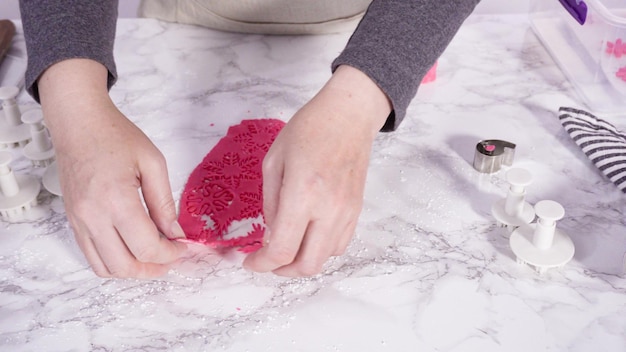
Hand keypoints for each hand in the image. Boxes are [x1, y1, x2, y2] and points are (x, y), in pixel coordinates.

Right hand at [39, 59, 186, 277]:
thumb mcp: (152, 163)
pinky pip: (91, 257)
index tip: (183, 247)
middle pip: (125, 265)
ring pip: (105, 268)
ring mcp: (78, 221)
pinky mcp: (72, 221)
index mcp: (115, 200)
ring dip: (132, 270)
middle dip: (154, 268)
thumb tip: (175, 233)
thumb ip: (165, 202)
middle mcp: (92, 216)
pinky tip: (132, 251)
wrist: (78, 123)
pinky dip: (114, 262)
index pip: (146, 246)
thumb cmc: (115, 135)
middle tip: (172, 258)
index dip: (170, 253)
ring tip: (154, 259)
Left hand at [243, 65, 391, 275]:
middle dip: (281, 271)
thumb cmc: (308, 129)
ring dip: (302, 261)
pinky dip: (321, 250)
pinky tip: (308, 236)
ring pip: (326, 259)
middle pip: (307, 265)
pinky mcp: (357, 211)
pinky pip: (340, 245)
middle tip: (266, 260)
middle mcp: (329, 209)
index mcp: (303, 193)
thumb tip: (270, 236)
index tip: (249, 262)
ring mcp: (347, 212)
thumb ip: (271, 203)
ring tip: (286, 246)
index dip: (261, 264)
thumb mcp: (274, 161)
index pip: (282, 249)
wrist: (348, 115)